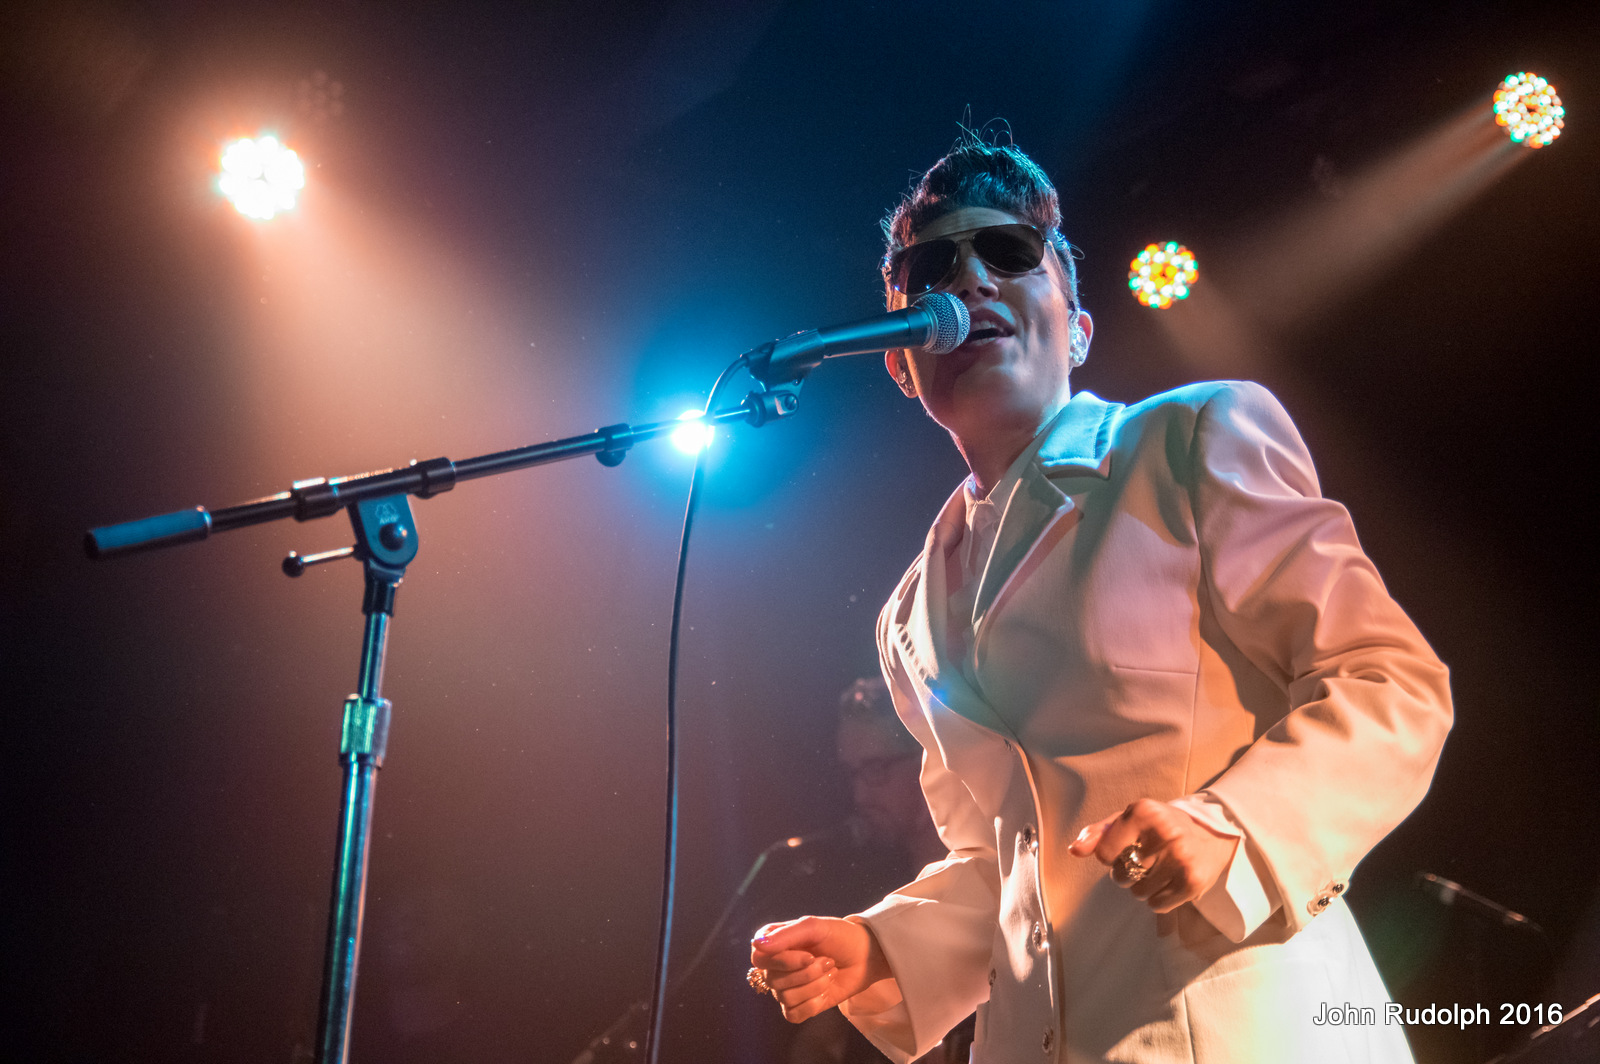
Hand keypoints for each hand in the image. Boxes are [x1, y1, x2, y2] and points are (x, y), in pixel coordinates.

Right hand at [749, 915, 890, 1022]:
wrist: (865, 956)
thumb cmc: (839, 936)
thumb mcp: (814, 927)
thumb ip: (786, 935)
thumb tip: (756, 944)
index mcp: (774, 943)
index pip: (759, 958)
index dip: (782, 961)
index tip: (808, 955)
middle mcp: (776, 966)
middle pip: (773, 980)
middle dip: (807, 973)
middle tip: (828, 961)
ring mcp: (787, 988)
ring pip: (785, 998)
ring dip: (815, 986)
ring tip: (830, 972)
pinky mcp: (799, 1006)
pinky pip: (793, 1014)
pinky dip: (813, 1005)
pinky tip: (826, 992)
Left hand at [1068, 798, 1237, 913]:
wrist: (1213, 835)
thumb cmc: (1161, 827)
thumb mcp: (1130, 819)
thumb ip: (1099, 833)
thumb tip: (1074, 850)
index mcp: (1144, 811)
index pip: (1104, 853)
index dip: (1111, 856)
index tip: (1128, 847)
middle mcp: (1164, 833)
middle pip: (1120, 876)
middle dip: (1128, 872)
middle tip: (1148, 860)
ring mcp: (1181, 858)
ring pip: (1138, 893)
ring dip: (1144, 887)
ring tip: (1160, 869)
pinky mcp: (1193, 881)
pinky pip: (1157, 905)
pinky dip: (1160, 899)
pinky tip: (1171, 881)